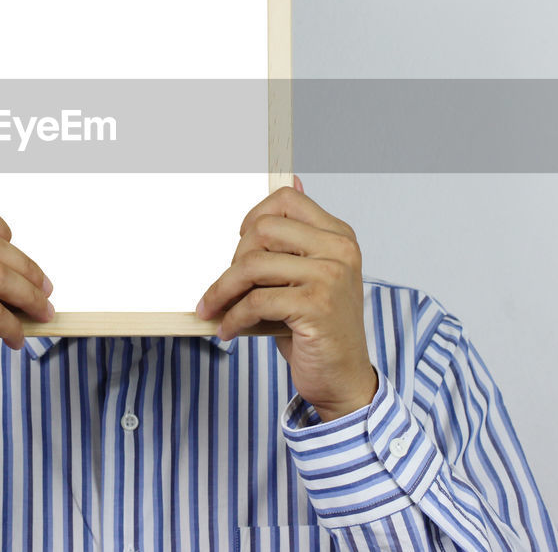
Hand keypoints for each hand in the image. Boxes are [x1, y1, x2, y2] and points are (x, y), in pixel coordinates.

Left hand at [196, 176, 377, 421]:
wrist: (342, 378)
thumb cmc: (317, 327)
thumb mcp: (307, 276)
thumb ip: (296, 236)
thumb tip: (291, 179)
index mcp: (339, 236)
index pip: (286, 200)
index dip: (253, 218)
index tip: (240, 245)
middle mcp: (340, 250)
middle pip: (263, 229)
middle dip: (234, 260)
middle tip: (226, 287)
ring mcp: (331, 276)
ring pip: (253, 265)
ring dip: (223, 291)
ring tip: (215, 309)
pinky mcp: (317, 306)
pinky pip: (255, 301)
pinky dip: (233, 317)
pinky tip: (228, 330)